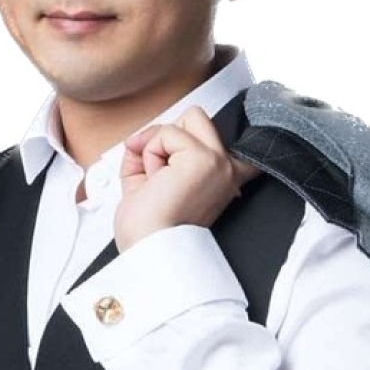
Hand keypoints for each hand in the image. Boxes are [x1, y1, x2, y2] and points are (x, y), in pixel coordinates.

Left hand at [115, 106, 260, 251]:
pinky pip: (167, 133)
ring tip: (158, 180)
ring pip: (188, 117)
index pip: (226, 138)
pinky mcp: (205, 160)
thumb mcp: (150, 183)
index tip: (176, 153)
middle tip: (156, 173)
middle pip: (198, 117)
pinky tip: (156, 180)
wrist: (147, 252)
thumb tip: (141, 137)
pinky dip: (151, 152)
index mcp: (222, 180)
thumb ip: (152, 154)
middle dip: (166, 136)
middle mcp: (228, 170)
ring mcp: (219, 163)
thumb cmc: (147, 231)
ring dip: (158, 146)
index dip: (192, 137)